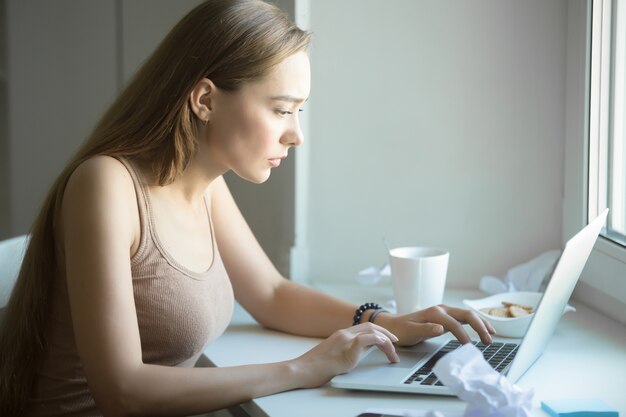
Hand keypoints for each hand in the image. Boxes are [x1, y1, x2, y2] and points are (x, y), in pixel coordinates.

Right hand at [290, 322, 399, 387]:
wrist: (302, 370)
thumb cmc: (314, 367)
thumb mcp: (334, 357)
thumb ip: (345, 352)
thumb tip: (356, 356)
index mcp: (341, 334)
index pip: (364, 327)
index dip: (379, 332)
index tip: (387, 340)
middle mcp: (344, 333)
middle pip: (371, 326)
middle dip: (386, 333)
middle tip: (396, 343)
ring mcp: (345, 339)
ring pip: (372, 331)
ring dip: (387, 341)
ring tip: (394, 352)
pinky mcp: (346, 348)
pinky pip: (367, 339)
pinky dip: (380, 341)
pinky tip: (386, 349)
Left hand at [377, 305, 495, 346]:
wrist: (394, 324)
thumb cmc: (401, 329)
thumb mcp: (410, 331)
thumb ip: (425, 329)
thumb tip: (441, 328)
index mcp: (434, 313)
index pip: (455, 324)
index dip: (463, 335)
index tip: (469, 348)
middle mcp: (442, 309)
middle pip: (467, 314)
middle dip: (480, 326)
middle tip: (488, 340)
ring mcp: (445, 312)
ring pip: (468, 314)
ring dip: (481, 323)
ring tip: (491, 335)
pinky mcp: (446, 316)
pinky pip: (465, 318)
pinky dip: (476, 323)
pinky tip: (483, 329)